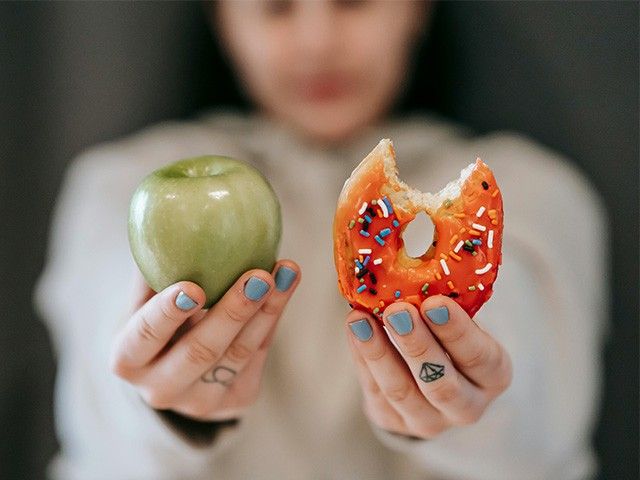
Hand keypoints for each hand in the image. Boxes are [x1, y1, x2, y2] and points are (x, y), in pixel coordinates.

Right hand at [110, 260, 299, 420]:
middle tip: (258, 276)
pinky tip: (285, 287)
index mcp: (128, 360)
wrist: (174, 370)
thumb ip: (154, 268)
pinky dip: (272, 317)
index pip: (145, 337)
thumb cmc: (157, 320)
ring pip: (238, 354)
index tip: (193, 287)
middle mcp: (160, 389)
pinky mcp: (236, 401)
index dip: (167, 313)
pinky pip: (259, 355)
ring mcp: (200, 402)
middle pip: (200, 351)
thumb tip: (167, 215)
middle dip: (233, 312)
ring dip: (266, 310)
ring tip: (286, 272)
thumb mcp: (143, 300)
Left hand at [345, 295, 511, 438]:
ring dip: (378, 352)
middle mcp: (467, 406)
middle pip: (441, 383)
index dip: (457, 331)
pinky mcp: (393, 423)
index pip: (480, 357)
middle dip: (417, 345)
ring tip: (360, 319)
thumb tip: (417, 266)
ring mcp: (429, 421)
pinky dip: (362, 357)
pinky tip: (354, 329)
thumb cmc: (449, 337)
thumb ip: (446, 304)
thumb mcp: (460, 322)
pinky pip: (375, 391)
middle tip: (397, 310)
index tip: (435, 302)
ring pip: (401, 391)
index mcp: (493, 375)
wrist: (432, 380)